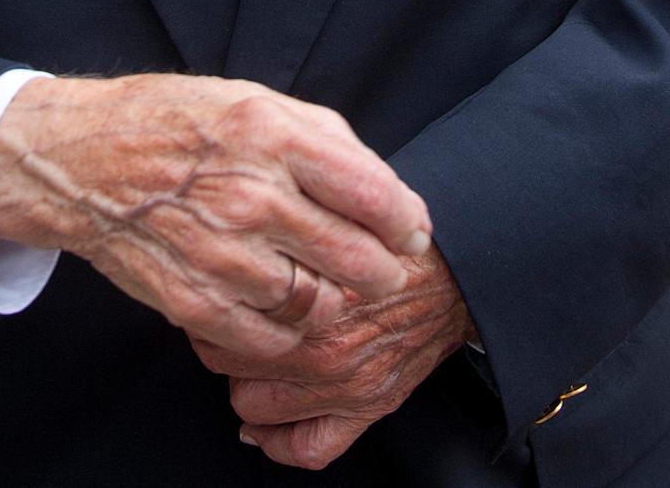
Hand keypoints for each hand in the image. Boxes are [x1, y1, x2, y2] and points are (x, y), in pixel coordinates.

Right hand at [0, 74, 432, 358]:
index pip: (371, 192)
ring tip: (321, 279)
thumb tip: (393, 196)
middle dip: (384, 269)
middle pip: (356, 258)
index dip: (407, 221)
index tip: (412, 231)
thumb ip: (328, 141)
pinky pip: (272, 338)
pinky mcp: (193, 300)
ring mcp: (220, 253)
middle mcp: (250, 194)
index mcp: (271, 134)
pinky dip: (288, 330)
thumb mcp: (254, 100)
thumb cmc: (176, 123)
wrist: (82, 159)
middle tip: (382, 268)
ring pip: (319, 304)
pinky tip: (278, 301)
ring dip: (332, 298)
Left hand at [190, 244, 475, 469]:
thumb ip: (285, 235)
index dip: (215, 297)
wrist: (456, 275)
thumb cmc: (392, 244)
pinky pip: (306, 449)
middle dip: (221, 340)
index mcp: (311, 292)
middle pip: (226, 358)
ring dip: (245, 385)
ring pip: (250, 405)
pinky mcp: (367, 409)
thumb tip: (235, 240)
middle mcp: (322, 345)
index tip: (213, 290)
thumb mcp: (333, 222)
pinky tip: (264, 423)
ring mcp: (343, 385)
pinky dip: (277, 441)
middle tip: (227, 324)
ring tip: (251, 362)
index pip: (227, 307)